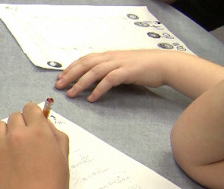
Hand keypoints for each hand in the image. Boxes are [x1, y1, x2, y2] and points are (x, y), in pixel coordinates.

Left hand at [0, 103, 68, 188]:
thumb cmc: (52, 188)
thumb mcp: (63, 158)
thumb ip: (56, 136)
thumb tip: (45, 123)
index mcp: (38, 131)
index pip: (30, 108)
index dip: (33, 117)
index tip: (34, 127)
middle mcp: (17, 134)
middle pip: (14, 117)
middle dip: (20, 126)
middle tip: (25, 144)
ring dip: (4, 133)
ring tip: (11, 149)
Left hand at [55, 50, 172, 101]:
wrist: (164, 64)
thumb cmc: (143, 67)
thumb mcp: (120, 66)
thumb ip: (106, 71)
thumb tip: (91, 80)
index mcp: (108, 55)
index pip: (84, 60)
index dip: (70, 68)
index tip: (60, 78)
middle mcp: (111, 57)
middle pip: (85, 65)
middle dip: (70, 76)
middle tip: (59, 87)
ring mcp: (119, 63)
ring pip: (94, 72)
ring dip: (80, 83)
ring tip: (72, 94)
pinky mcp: (127, 72)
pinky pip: (109, 80)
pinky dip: (99, 89)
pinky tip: (92, 98)